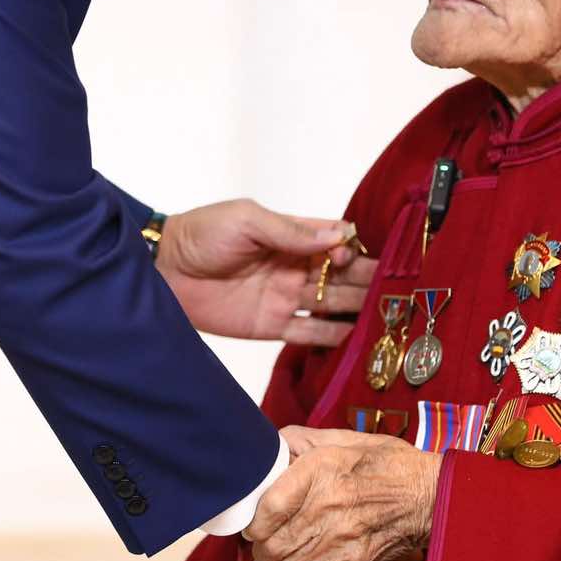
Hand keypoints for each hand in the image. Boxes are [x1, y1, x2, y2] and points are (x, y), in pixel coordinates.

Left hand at [155, 200, 373, 342]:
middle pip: (341, 275)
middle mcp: (294, 266)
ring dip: (357, 308)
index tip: (381, 258)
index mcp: (290, 235)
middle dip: (368, 281)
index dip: (358, 249)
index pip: (335, 241)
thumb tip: (338, 236)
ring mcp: (284, 297)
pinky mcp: (271, 325)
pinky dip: (332, 337)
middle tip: (398, 292)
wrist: (162, 270)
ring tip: (388, 316)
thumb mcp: (247, 221)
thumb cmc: (202, 233)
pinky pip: (308, 334)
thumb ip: (290, 232)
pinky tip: (358, 339)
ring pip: (331, 304)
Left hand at [246, 428, 441, 560]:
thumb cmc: (386, 464)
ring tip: (287, 554)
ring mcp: (341, 537)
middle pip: (273, 542)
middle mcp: (327, 505)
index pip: (267, 507)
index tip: (257, 520)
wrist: (427, 493)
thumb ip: (303, 440)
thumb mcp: (343, 439)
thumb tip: (274, 444)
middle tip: (269, 539)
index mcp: (320, 469)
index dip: (255, 519)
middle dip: (265, 544)